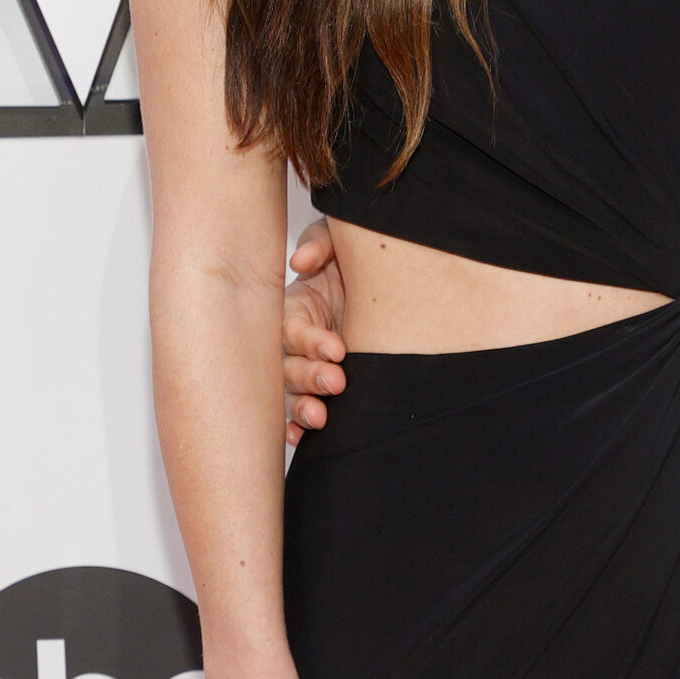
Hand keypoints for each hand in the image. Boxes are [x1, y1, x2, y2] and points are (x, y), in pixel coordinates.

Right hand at [283, 220, 346, 448]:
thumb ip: (321, 245)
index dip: (310, 341)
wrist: (391, 284)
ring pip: (293, 393)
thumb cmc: (355, 260)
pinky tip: (301, 437)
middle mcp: (298, 342)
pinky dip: (297, 427)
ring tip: (321, 417)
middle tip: (336, 382)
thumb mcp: (339, 241)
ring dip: (303, 407)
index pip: (292, 329)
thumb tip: (300, 261)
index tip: (338, 348)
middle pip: (288, 366)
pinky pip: (301, 411)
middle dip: (309, 377)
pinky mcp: (322, 387)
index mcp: (297, 308)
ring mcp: (308, 366)